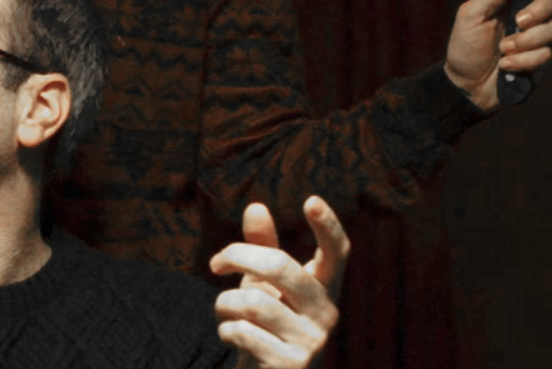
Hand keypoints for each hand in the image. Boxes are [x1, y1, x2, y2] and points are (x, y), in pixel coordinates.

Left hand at [210, 196, 348, 368]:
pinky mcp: (292, 365)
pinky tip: (230, 335)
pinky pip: (244, 331)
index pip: (337, 253)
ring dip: (225, 302)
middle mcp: (327, 313)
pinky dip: (225, 329)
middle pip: (281, 266)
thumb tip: (256, 206)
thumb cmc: (264, 324)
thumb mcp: (261, 283)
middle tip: (215, 264)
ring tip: (225, 312)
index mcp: (323, 289)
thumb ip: (261, 247)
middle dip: (238, 256)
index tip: (311, 199)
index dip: (328, 227)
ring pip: (253, 301)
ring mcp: (312, 341)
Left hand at [444, 0, 551, 109]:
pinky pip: (546, 54)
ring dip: (525, 41)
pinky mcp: (542, 60)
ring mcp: (539, 38)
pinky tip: (506, 65)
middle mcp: (531, 15)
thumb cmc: (465, 47)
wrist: (466, 85)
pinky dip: (522, 60)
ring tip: (503, 50)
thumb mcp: (471, 15)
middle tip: (518, 21)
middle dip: (539, 10)